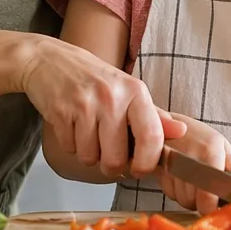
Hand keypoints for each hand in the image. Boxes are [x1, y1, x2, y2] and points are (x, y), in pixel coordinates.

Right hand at [20, 38, 184, 178]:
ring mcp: (85, 104)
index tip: (138, 169)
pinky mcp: (61, 112)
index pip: (151, 137)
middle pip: (116, 158)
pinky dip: (71, 144)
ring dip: (88, 153)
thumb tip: (182, 132)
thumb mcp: (127, 90)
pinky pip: (71, 149)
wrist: (48, 60)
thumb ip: (154, 115)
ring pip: (91, 158)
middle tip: (107, 151)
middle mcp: (112, 96)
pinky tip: (72, 125)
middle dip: (110, 165)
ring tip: (87, 131)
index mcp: (135, 91)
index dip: (146, 163)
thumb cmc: (92, 78)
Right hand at [158, 112, 230, 213]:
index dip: (211, 208)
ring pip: (182, 201)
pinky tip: (181, 179)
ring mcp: (172, 166)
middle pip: (193, 203)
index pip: (207, 197)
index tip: (216, 207)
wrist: (170, 124)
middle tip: (206, 191)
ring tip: (194, 182)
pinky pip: (170, 194)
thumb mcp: (221, 145)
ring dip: (189, 198)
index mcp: (209, 153)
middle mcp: (189, 160)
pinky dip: (177, 192)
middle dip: (201, 203)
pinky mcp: (160, 170)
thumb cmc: (200, 137)